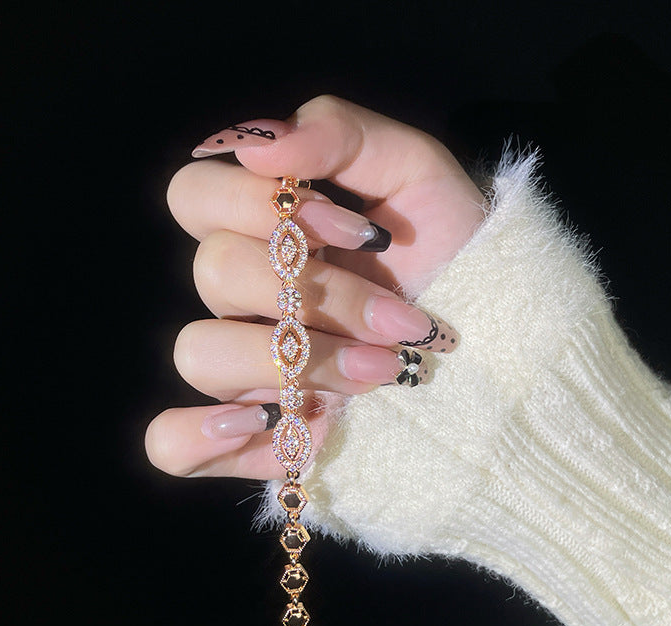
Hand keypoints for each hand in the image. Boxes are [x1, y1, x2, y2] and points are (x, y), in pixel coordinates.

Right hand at [145, 95, 484, 479]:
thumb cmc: (455, 255)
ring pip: (199, 354)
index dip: (260, 206)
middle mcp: (245, 299)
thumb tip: (258, 146)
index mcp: (264, 232)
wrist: (498, 346)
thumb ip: (341, 135)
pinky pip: (173, 445)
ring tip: (378, 372)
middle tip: (398, 317)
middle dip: (317, 293)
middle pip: (213, 273)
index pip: (195, 197)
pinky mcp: (257, 434)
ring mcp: (246, 368)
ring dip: (293, 361)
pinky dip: (200, 439)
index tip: (362, 232)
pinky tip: (273, 423)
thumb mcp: (417, 174)